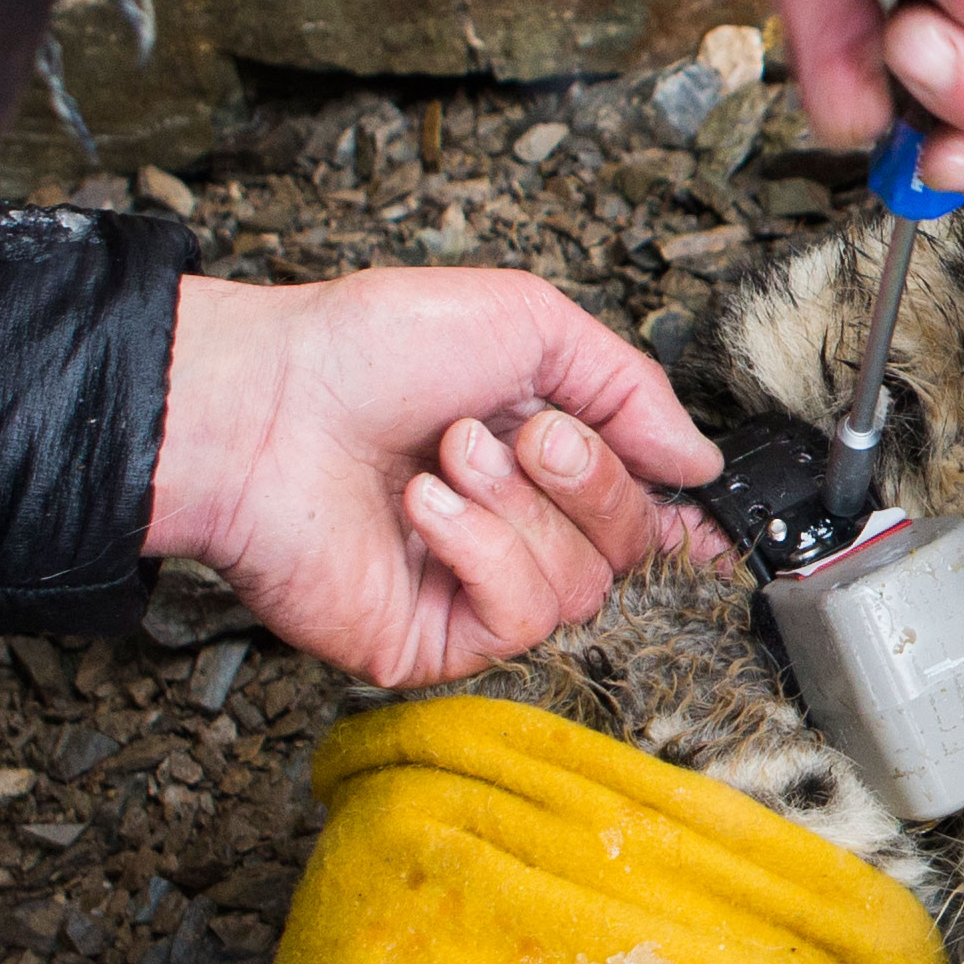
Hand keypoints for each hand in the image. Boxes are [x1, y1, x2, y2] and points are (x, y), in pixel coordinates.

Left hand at [145, 271, 722, 687]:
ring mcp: (475, 590)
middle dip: (585, 481)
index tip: (702, 507)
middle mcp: (517, 528)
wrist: (262, 405)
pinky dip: (480, 552)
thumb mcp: (529, 322)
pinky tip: (422, 510)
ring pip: (581, 587)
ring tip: (446, 459)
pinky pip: (519, 618)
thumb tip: (700, 465)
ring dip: (519, 510)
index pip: (648, 509)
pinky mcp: (435, 640)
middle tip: (519, 434)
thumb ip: (630, 389)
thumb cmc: (367, 351)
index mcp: (544, 457)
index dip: (682, 515)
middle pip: (629, 547)